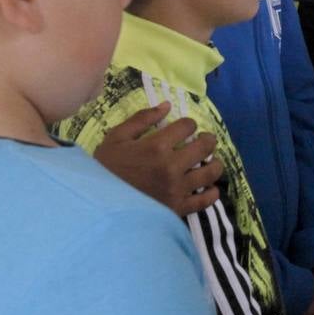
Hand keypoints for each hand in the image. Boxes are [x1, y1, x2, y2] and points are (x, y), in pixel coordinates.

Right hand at [92, 102, 221, 215]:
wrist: (98, 204)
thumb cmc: (105, 168)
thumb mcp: (117, 137)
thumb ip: (142, 119)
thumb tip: (167, 106)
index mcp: (157, 146)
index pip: (187, 126)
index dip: (188, 124)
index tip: (185, 128)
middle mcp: (172, 166)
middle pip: (205, 147)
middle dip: (208, 139)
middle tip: (205, 141)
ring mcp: (177, 189)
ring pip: (211, 173)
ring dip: (215, 164)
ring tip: (211, 163)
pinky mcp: (178, 209)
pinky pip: (205, 201)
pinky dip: (212, 194)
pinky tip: (210, 188)